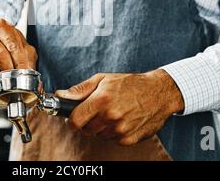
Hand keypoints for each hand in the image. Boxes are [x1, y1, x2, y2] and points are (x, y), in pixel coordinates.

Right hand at [0, 18, 37, 85]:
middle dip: (9, 71)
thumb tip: (30, 74)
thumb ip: (27, 59)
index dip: (20, 63)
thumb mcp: (21, 47)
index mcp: (1, 26)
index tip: (26, 76)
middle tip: (17, 83)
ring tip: (8, 84)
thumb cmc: (7, 45)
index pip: (13, 46)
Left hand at [56, 70, 183, 145]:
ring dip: (102, 127)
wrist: (159, 93)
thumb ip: (80, 89)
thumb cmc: (130, 84)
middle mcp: (110, 116)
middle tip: (98, 111)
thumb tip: (60, 95)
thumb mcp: (103, 79)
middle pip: (86, 130)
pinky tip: (123, 119)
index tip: (74, 117)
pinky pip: (113, 139)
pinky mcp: (129, 139)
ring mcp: (120, 129)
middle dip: (88, 122)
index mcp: (101, 100)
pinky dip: (114, 132)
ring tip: (114, 112)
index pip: (75, 120)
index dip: (71, 120)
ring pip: (99, 135)